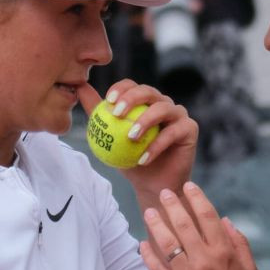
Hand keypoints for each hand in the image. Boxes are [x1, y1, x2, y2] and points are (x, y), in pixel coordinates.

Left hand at [77, 80, 197, 198]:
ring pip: (163, 108)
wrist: (152, 184)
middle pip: (148, 91)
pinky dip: (157, 146)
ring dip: (145, 121)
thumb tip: (79, 88)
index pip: (133, 86)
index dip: (121, 88)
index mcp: (144, 101)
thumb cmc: (129, 159)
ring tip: (130, 137)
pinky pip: (173, 133)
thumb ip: (97, 113)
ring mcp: (178, 114)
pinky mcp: (190, 129)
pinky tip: (143, 159)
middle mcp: (163, 103)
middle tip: (116, 113)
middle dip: (132, 98)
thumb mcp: (109, 138)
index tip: (108, 101)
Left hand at [138, 182, 261, 269]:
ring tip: (149, 212)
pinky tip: (142, 243)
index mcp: (224, 252)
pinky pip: (156, 267)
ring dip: (156, 224)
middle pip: (183, 224)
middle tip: (163, 193)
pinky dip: (147, 253)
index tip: (189, 187)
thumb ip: (239, 242)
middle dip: (172, 205)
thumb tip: (224, 220)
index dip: (197, 198)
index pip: (207, 216)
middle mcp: (204, 260)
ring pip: (166, 242)